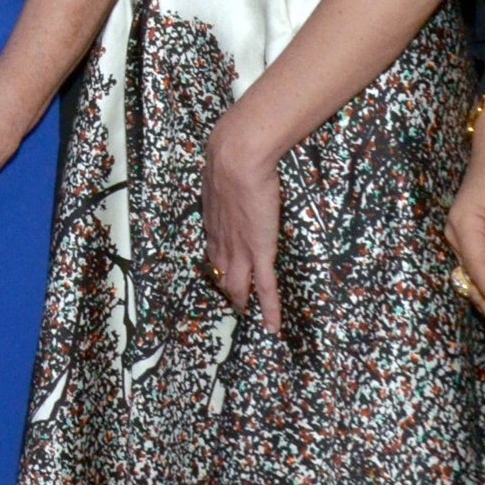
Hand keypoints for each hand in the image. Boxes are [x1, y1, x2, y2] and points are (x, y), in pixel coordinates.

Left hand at [201, 117, 286, 333]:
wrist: (236, 158)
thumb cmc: (230, 156)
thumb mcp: (220, 170)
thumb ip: (223, 179)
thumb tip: (227, 171)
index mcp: (212, 221)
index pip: (212, 250)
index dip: (216, 264)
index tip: (219, 271)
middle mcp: (221, 241)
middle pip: (220, 273)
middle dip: (226, 289)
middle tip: (233, 301)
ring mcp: (240, 249)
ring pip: (238, 286)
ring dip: (242, 301)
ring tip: (247, 315)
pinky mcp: (259, 252)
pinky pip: (266, 288)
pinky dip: (269, 309)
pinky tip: (272, 327)